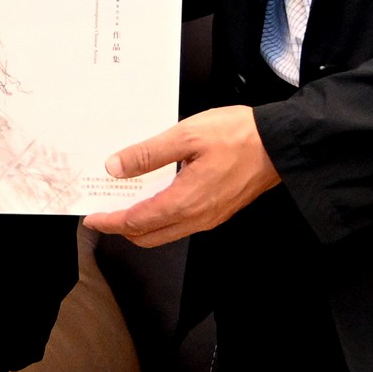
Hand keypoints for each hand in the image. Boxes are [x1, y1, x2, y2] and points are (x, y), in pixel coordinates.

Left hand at [83, 105, 280, 247]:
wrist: (281, 145)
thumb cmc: (237, 136)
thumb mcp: (186, 136)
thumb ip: (148, 154)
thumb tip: (115, 168)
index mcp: (184, 202)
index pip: (136, 222)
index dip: (110, 221)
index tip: (91, 217)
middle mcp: (196, 218)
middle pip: (148, 236)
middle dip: (122, 228)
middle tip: (103, 211)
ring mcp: (210, 218)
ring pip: (166, 232)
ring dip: (141, 224)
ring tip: (124, 202)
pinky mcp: (219, 211)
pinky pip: (182, 223)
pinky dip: (160, 217)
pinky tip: (154, 196)